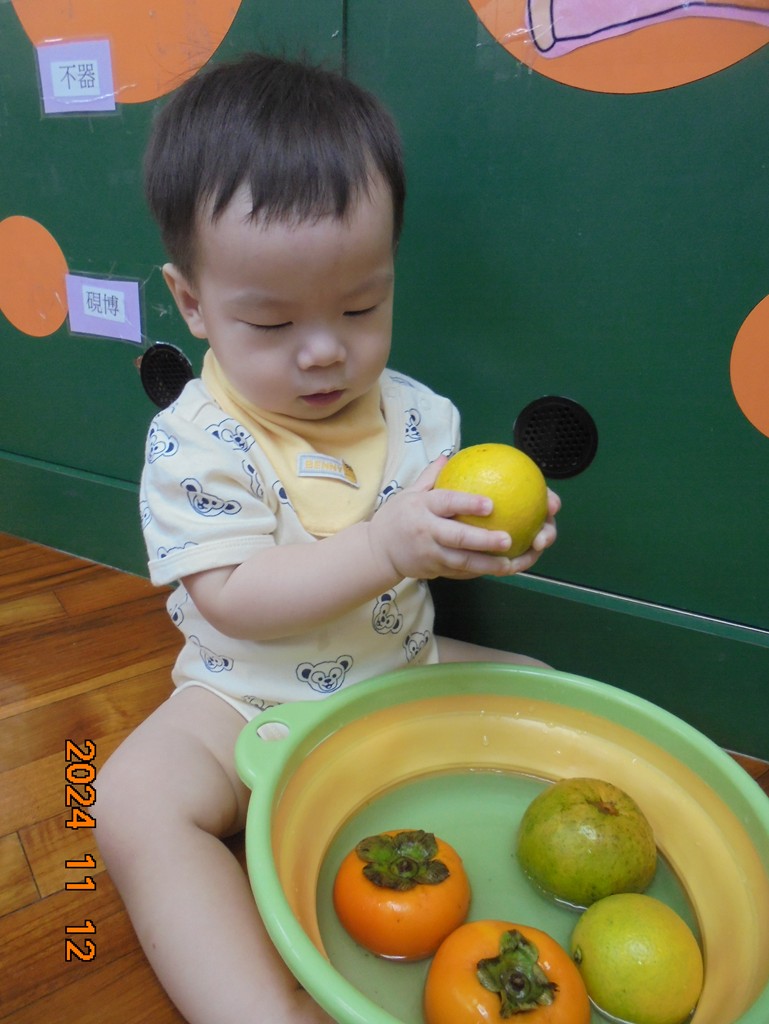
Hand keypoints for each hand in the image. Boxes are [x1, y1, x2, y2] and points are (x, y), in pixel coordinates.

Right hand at [369, 459, 557, 581]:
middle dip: (484, 540)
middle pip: (457, 538)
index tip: (491, 504)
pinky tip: (501, 569)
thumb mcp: (408, 493)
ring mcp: (430, 555)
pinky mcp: (434, 571)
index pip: (446, 504)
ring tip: (512, 562)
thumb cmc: (397, 518)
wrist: (377, 550)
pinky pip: (461, 573)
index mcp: (421, 508)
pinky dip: (481, 572)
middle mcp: (426, 532)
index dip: (468, 504)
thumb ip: (430, 476)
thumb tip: (449, 456)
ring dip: (488, 564)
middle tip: (508, 539)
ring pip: (462, 562)